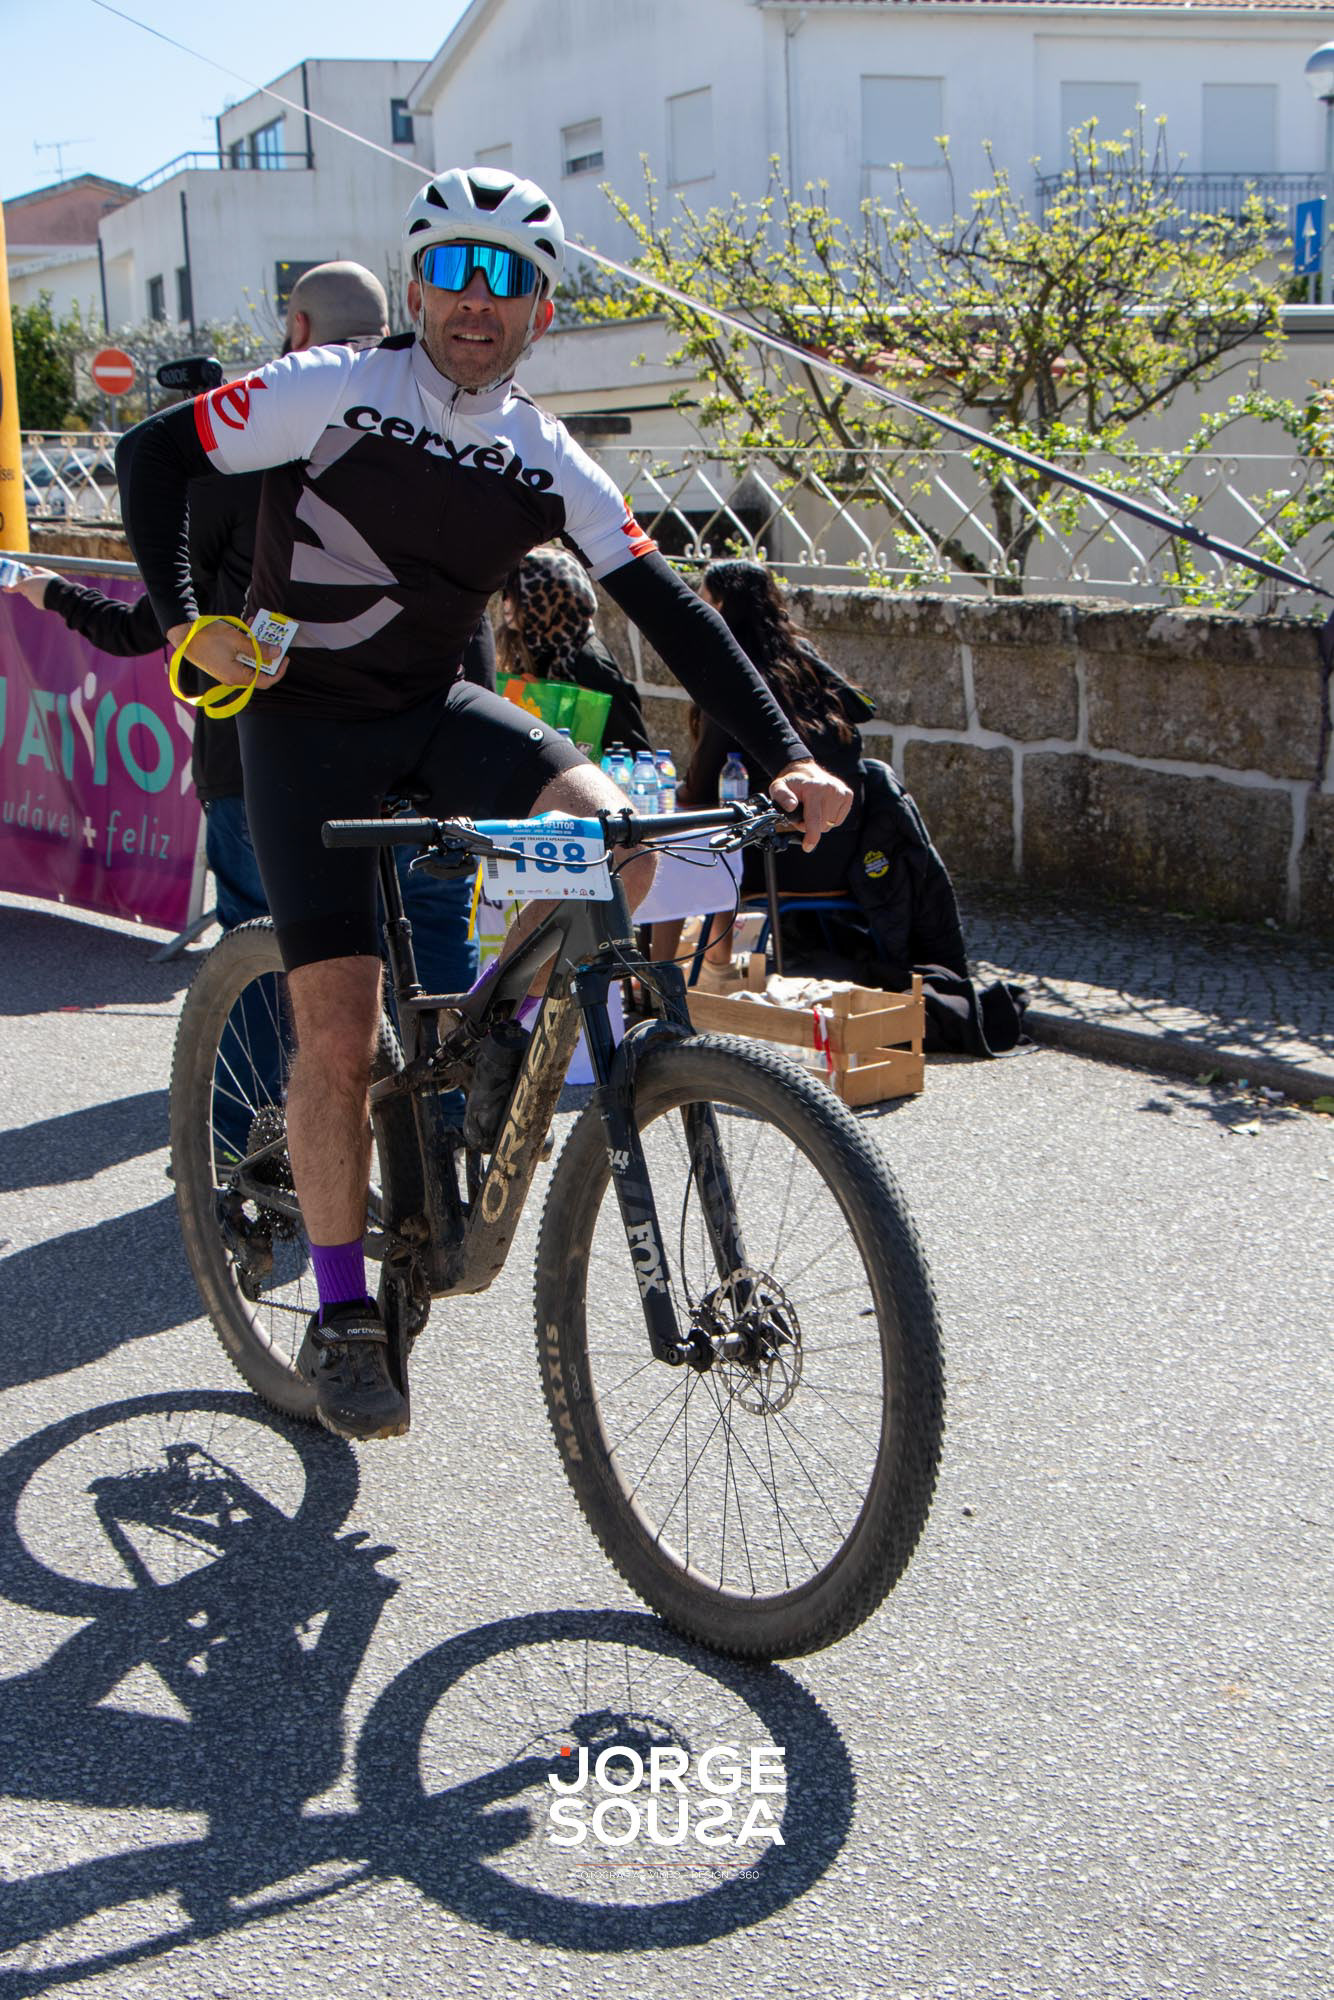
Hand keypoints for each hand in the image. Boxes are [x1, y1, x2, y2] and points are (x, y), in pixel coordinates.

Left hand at [2, 568, 57, 608]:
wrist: (60, 595)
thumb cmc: (52, 582)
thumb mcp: (46, 572)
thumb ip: (37, 570)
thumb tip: (32, 569)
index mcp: (27, 584)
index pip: (15, 587)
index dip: (9, 588)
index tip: (5, 589)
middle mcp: (27, 593)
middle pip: (24, 590)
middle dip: (28, 588)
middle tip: (37, 584)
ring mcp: (32, 600)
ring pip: (31, 596)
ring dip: (36, 592)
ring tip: (46, 590)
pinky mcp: (38, 605)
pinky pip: (37, 601)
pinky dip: (41, 598)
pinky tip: (48, 596)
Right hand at [166, 619, 283, 687]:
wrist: (182, 634)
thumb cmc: (207, 638)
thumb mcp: (236, 640)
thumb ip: (258, 648)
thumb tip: (276, 652)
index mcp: (237, 677)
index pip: (266, 681)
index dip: (279, 670)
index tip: (285, 657)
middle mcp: (233, 677)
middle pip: (259, 669)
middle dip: (268, 653)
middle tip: (274, 638)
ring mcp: (227, 670)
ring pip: (249, 659)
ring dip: (256, 644)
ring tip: (261, 627)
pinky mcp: (223, 662)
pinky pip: (239, 655)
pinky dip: (245, 643)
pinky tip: (249, 626)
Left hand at [768, 760, 852, 853]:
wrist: (805, 769)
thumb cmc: (791, 783)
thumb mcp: (778, 787)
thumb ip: (781, 796)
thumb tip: (791, 806)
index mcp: (814, 789)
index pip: (814, 819)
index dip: (811, 836)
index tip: (807, 847)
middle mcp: (830, 789)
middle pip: (822, 825)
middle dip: (811, 826)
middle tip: (802, 815)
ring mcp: (841, 792)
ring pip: (831, 824)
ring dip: (820, 823)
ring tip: (812, 810)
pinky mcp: (847, 795)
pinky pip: (838, 819)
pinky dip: (829, 818)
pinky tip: (823, 807)